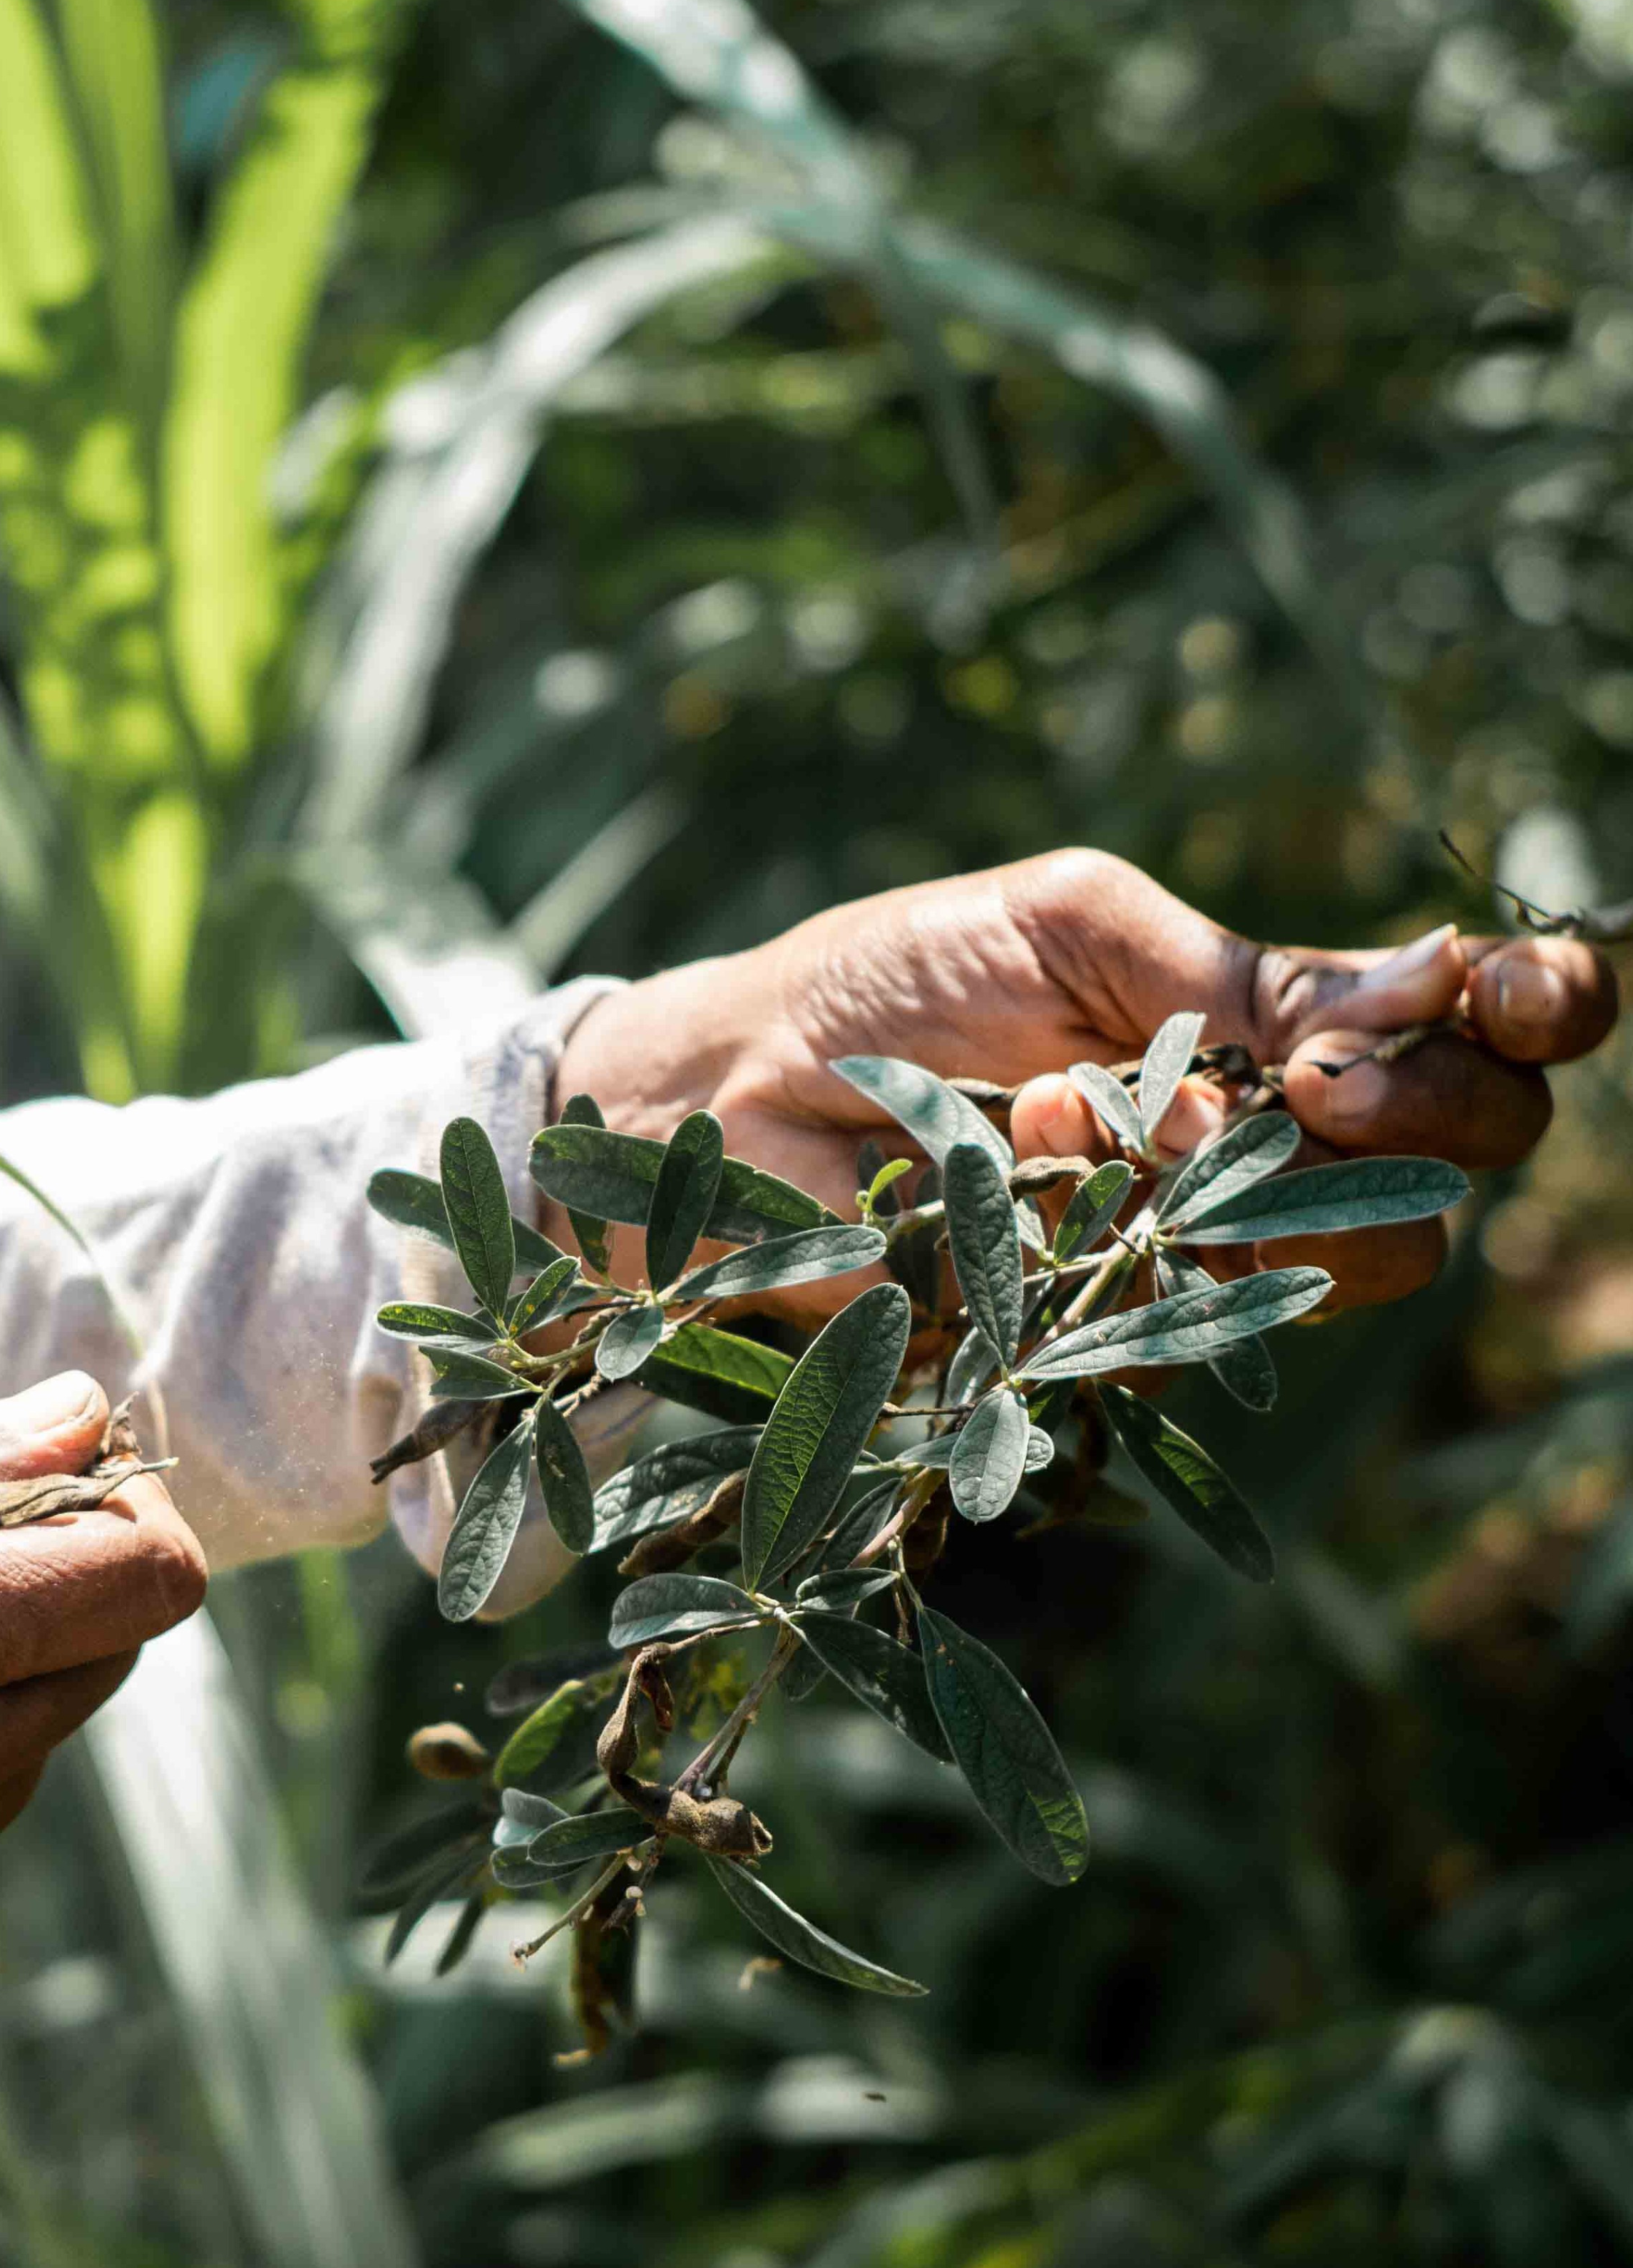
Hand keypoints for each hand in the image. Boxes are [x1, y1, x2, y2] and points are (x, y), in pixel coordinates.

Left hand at [551, 847, 1618, 1311]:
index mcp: (1281, 1032)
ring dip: (1245, 1173)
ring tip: (1087, 1099)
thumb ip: (1228, 967)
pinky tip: (1020, 1152)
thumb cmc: (890, 981)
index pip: (1479, 1038)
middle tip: (1305, 1076)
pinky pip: (1193, 1317)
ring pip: (1352, 1262)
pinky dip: (1114, 1222)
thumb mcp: (1068, 919)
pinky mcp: (1106, 1348)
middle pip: (1455, 1174)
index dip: (1536, 1015)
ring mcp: (1195, 1264)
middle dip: (1422, 1113)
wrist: (731, 1089)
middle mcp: (1268, 1157)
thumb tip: (1399, 1004)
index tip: (1507, 993)